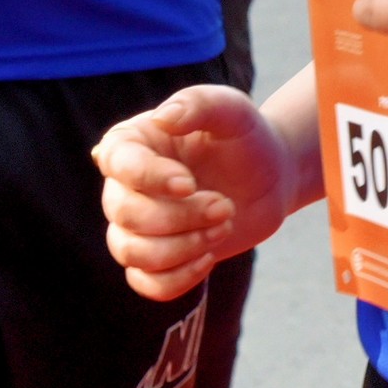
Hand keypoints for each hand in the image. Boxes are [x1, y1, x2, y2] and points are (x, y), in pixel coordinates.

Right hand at [95, 86, 294, 299]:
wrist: (270, 177)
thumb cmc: (245, 138)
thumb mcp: (231, 110)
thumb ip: (199, 105)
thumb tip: (163, 118)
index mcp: (132, 142)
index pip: (117, 163)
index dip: (149, 179)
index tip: (190, 183)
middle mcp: (124, 185)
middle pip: (126, 214)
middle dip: (180, 217)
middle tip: (225, 206)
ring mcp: (137, 225)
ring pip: (131, 252)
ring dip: (182, 248)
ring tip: (224, 226)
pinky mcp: (156, 258)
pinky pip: (146, 283)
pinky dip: (176, 279)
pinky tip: (209, 258)